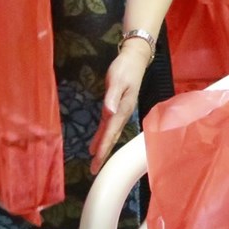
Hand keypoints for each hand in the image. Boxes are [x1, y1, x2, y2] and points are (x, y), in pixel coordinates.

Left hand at [93, 38, 151, 168]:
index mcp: (122, 109)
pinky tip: (96, 142)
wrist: (135, 59)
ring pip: (110, 133)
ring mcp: (121, 111)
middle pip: (111, 137)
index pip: (111, 132)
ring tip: (94, 161)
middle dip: (103, 153)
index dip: (103, 147)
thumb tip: (107, 113)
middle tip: (94, 169)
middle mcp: (122, 114)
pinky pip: (109, 126)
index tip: (96, 160)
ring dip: (103, 147)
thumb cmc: (125, 68)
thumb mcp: (117, 80)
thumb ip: (112, 97)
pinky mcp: (117, 107)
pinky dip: (103, 136)